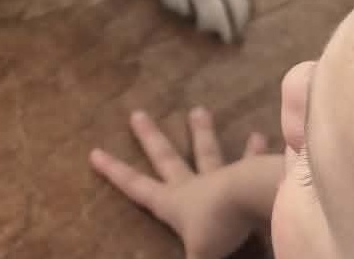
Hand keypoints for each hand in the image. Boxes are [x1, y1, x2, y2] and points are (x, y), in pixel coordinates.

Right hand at [90, 108, 268, 258]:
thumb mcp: (197, 255)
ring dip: (202, 132)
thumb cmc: (216, 230)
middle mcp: (191, 186)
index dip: (115, 171)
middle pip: (167, 158)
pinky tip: (259, 135)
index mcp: (172, 203)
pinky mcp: (246, 177)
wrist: (251, 204)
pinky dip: (253, 150)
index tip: (95, 152)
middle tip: (138, 113)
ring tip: (199, 110)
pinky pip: (249, 163)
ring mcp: (219, 178)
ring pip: (207, 152)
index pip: (137, 186)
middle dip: (151, 137)